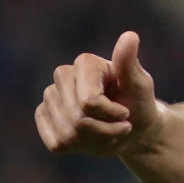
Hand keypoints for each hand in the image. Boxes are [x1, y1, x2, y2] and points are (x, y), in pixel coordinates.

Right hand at [35, 31, 160, 156]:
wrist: (133, 125)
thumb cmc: (138, 102)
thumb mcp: (140, 85)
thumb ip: (130, 63)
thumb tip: (130, 36)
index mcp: (85, 62)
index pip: (89, 102)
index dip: (111, 114)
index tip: (126, 112)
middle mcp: (63, 75)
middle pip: (77, 119)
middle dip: (104, 128)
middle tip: (120, 124)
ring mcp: (50, 96)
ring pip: (68, 134)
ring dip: (95, 139)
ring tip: (108, 130)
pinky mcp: (43, 117)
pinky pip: (56, 143)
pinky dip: (78, 147)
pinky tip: (90, 136)